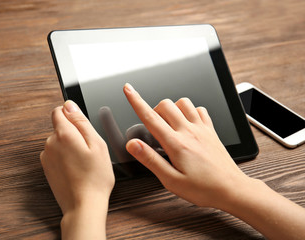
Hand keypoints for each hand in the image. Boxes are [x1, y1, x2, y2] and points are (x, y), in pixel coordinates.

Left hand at [40, 100, 114, 212]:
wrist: (83, 205)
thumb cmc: (95, 177)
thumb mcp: (97, 144)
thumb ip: (81, 121)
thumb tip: (70, 105)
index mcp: (63, 134)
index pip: (59, 111)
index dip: (72, 115)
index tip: (82, 126)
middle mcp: (50, 144)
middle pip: (60, 127)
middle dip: (73, 133)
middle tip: (89, 149)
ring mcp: (46, 157)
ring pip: (59, 142)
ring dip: (69, 146)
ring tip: (84, 161)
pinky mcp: (47, 168)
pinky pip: (56, 155)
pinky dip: (65, 158)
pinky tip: (77, 169)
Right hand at [124, 83, 248, 207]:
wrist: (232, 189)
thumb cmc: (203, 188)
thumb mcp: (171, 180)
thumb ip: (150, 159)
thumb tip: (133, 145)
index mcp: (176, 144)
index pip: (150, 117)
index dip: (136, 101)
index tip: (128, 90)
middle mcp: (189, 131)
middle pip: (165, 104)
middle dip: (153, 109)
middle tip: (152, 125)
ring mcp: (202, 129)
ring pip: (183, 102)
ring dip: (172, 108)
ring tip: (169, 122)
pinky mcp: (211, 130)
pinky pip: (200, 109)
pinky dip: (190, 110)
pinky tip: (188, 122)